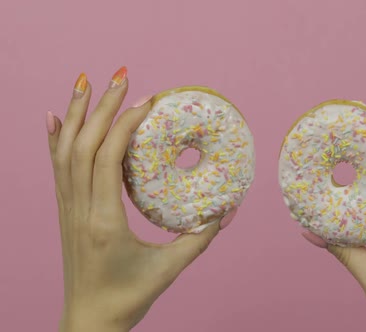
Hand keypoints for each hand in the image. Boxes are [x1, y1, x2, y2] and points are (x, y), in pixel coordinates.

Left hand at [46, 68, 236, 331]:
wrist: (89, 321)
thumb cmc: (128, 298)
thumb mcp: (169, 270)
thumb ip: (199, 239)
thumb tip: (226, 210)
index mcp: (105, 221)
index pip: (107, 159)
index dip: (125, 124)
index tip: (148, 102)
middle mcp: (80, 209)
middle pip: (84, 145)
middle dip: (103, 106)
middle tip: (122, 76)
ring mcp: (68, 209)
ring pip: (65, 151)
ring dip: (77, 113)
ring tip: (87, 82)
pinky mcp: (66, 211)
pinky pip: (56, 167)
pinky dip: (55, 137)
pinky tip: (56, 116)